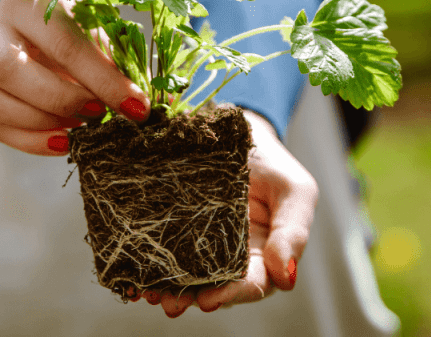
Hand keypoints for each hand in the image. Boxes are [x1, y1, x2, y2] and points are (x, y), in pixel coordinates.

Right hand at [0, 0, 148, 154]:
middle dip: (60, 100)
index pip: (62, 43)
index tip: (136, 107)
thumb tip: (158, 102)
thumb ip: (121, 63)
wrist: (38, 23)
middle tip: (98, 113)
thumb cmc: (74, 25)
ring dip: (41, 122)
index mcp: (26, 1)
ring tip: (81, 128)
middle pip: (7, 69)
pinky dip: (32, 140)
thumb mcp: (97, 31)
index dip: (102, 80)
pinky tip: (64, 140)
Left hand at [151, 109, 319, 316]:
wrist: (237, 128)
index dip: (232, 294)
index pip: (252, 284)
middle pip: (213, 287)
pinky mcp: (174, 228)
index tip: (209, 300)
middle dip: (191, 297)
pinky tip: (136, 275)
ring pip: (185, 276)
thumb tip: (287, 279)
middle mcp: (231, 257)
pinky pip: (162, 251)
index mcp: (264, 254)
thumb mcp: (294, 190)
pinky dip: (149, 266)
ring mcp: (200, 244)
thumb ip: (294, 232)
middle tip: (170, 303)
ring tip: (151, 292)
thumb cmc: (272, 162)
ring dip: (168, 288)